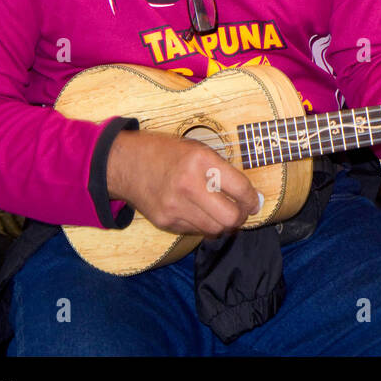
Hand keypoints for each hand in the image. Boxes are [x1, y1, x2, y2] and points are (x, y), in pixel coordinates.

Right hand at [106, 129, 259, 236]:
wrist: (126, 163)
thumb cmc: (167, 153)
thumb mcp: (198, 149)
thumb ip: (223, 170)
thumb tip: (251, 196)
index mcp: (201, 161)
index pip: (240, 188)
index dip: (252, 198)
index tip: (254, 201)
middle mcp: (188, 185)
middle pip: (230, 217)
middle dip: (241, 216)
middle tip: (241, 211)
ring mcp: (175, 206)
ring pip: (215, 229)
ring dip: (223, 224)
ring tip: (222, 212)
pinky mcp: (165, 221)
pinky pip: (196, 231)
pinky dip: (203, 224)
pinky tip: (200, 212)